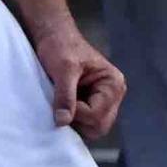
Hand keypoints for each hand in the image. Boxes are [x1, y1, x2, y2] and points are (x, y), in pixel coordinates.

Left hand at [33, 22, 125, 138]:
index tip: (59, 100)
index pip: (98, 116)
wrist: (53, 38)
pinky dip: (72, 121)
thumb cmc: (61, 47)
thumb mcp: (63, 70)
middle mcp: (113, 95)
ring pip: (92, 128)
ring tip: (61, 105)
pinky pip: (85, 123)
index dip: (76, 113)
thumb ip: (65, 95)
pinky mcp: (91, 104)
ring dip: (74, 122)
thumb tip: (62, 121)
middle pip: (100, 127)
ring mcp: (103, 101)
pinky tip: (62, 107)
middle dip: (78, 121)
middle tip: (61, 106)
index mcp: (113, 85)